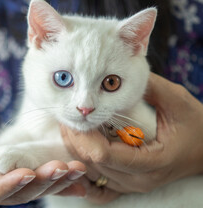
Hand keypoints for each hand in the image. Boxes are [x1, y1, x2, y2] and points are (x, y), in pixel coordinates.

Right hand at [0, 116, 86, 204]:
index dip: (9, 184)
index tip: (26, 173)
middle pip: (20, 192)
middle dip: (42, 181)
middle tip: (61, 167)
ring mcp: (9, 184)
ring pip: (36, 189)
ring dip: (57, 181)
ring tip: (77, 169)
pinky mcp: (21, 176)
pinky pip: (42, 182)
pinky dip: (63, 184)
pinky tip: (82, 179)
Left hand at [60, 73, 202, 203]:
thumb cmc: (195, 125)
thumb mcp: (177, 101)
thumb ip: (149, 86)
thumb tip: (118, 72)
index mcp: (152, 162)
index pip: (103, 155)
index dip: (84, 136)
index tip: (77, 116)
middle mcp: (139, 180)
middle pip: (92, 163)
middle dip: (76, 139)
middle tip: (68, 116)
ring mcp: (132, 186)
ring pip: (91, 172)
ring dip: (78, 149)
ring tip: (73, 126)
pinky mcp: (127, 185)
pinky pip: (97, 183)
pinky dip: (85, 167)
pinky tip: (82, 150)